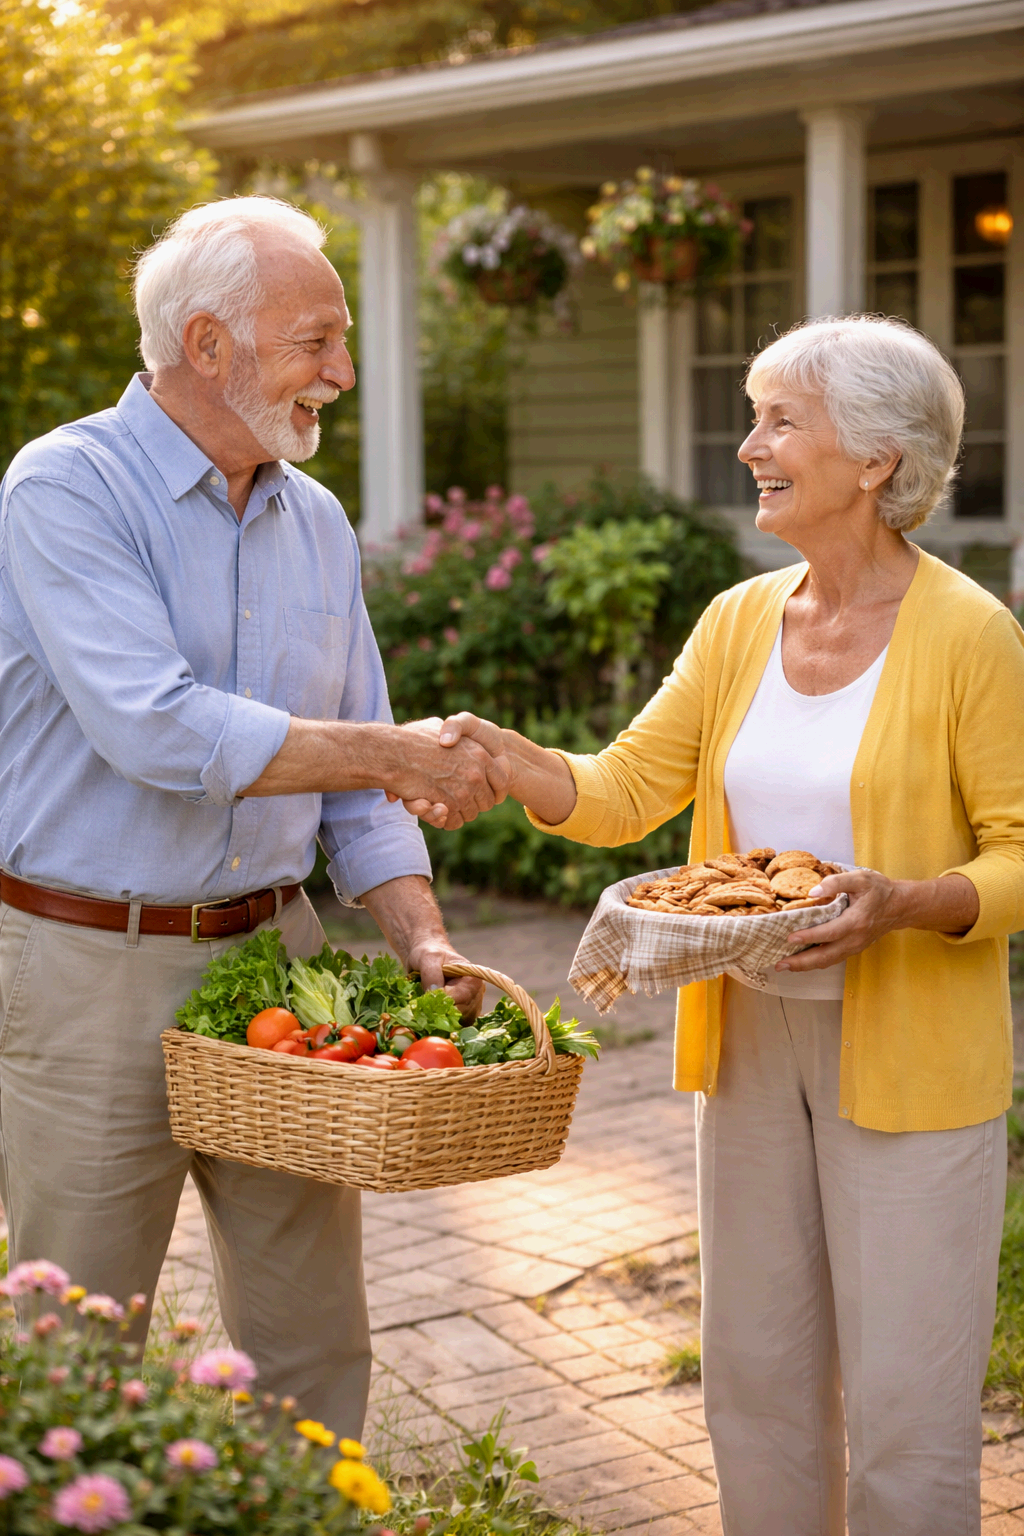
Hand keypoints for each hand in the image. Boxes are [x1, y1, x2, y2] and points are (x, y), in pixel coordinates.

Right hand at [385, 717, 508, 829]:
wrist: (393, 753)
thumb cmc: (411, 739)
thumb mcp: (438, 727)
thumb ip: (450, 733)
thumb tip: (450, 738)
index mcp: (479, 753)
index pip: (503, 781)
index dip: (494, 791)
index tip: (482, 794)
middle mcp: (476, 772)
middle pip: (487, 802)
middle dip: (473, 805)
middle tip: (456, 801)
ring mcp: (464, 789)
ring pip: (470, 814)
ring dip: (457, 814)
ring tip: (441, 805)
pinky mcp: (449, 804)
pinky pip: (453, 821)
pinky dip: (444, 821)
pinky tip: (434, 811)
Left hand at [405, 937, 483, 1019]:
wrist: (426, 958)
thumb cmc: (429, 954)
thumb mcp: (428, 959)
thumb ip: (432, 974)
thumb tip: (434, 994)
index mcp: (473, 979)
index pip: (463, 999)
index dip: (445, 1002)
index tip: (429, 1001)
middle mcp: (476, 993)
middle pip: (463, 1013)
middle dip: (443, 1013)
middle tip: (425, 1008)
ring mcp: (471, 1005)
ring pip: (461, 1022)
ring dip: (444, 1020)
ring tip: (429, 1010)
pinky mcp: (462, 1014)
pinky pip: (456, 1026)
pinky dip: (444, 1024)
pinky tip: (432, 1016)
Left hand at [777, 867, 978, 971]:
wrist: (900, 906)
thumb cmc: (879, 890)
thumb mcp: (860, 878)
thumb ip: (836, 882)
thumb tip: (813, 891)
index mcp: (856, 922)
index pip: (829, 933)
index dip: (809, 937)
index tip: (790, 938)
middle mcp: (855, 939)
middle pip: (825, 956)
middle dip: (801, 962)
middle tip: (779, 964)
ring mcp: (855, 946)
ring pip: (828, 961)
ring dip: (806, 966)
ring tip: (785, 966)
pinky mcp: (853, 948)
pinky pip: (833, 958)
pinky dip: (816, 962)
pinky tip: (802, 961)